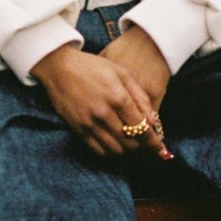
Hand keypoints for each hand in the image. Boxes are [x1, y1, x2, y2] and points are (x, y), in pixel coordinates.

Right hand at [31, 42, 171, 159]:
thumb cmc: (93, 67)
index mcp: (117, 97)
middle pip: (130, 143)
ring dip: (128, 152)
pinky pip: (98, 151)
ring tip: (132, 145)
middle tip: (147, 145)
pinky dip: (111, 153)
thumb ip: (140, 97)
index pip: (142, 128)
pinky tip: (116, 146)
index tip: (162, 150)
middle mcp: (103, 113)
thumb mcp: (122, 73)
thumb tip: (154, 122)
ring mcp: (89, 123)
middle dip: (142, 147)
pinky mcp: (78, 130)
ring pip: (115, 150)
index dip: (154, 142)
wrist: (59, 67)